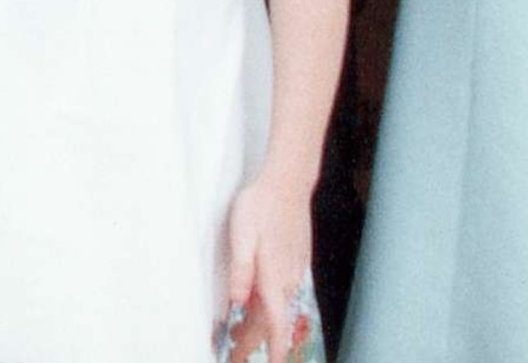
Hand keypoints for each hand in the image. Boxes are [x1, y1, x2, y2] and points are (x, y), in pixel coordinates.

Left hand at [221, 176, 312, 362]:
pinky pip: (280, 293)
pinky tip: (253, 305)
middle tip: (233, 355)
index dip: (274, 349)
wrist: (287, 182)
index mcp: (273, 276)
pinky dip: (266, 306)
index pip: (275, 324)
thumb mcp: (242, 235)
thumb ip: (241, 270)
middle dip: (255, 342)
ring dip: (258, 325)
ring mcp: (293, 270)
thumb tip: (238, 302)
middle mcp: (287, 279)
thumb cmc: (261, 205)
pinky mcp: (294, 262)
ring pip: (276, 307)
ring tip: (236, 336)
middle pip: (272, 321)